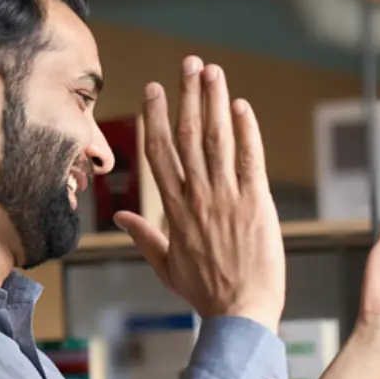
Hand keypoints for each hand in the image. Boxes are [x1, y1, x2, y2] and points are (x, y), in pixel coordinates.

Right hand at [109, 55, 285, 326]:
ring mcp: (227, 199)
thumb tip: (123, 216)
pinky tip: (240, 106)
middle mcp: (197, 199)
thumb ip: (145, 237)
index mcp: (174, 212)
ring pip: (216, 140)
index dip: (155, 117)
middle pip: (187, 137)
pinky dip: (246, 130)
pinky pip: (250, 159)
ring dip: (214, 102)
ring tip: (212, 71)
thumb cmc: (207, 294)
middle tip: (188, 63)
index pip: (160, 154)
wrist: (240, 315)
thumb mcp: (167, 267)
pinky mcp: (256, 204)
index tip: (154, 89)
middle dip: (187, 96)